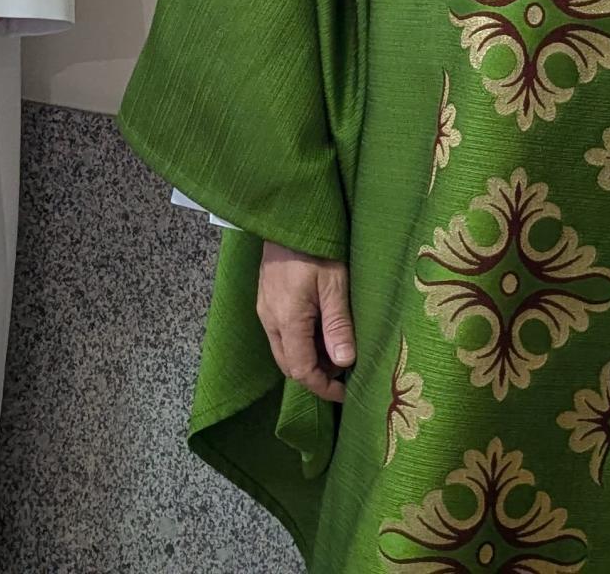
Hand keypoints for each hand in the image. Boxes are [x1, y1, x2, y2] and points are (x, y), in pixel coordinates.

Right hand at [256, 241, 354, 401]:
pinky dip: (300, 341)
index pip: (301, 370)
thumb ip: (338, 325)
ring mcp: (264, 309)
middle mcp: (269, 319)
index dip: (323, 387)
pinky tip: (320, 328)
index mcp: (286, 320)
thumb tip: (344, 362)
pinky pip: (280, 333)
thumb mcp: (335, 285)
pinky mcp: (266, 299)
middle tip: (344, 369)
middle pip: (289, 365)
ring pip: (284, 349)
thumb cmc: (315, 247)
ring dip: (308, 357)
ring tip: (336, 347)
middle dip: (316, 374)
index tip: (345, 393)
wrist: (288, 216)